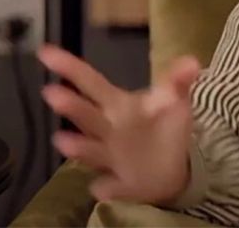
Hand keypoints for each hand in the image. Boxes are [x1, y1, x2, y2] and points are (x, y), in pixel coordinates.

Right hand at [36, 43, 199, 203]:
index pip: (90, 82)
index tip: (46, 52)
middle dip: (71, 105)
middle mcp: (106, 129)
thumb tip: (192, 61)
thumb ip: (178, 82)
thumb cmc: (165, 125)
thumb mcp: (176, 100)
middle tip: (52, 92)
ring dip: (78, 146)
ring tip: (64, 139)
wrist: (172, 167)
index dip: (70, 66)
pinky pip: (109, 186)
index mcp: (116, 105)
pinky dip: (105, 186)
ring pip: (90, 150)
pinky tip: (100, 186)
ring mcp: (110, 157)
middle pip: (86, 115)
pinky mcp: (120, 184)